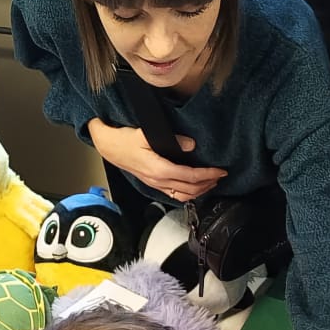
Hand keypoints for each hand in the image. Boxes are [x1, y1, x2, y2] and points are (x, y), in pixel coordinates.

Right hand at [86, 118, 226, 202]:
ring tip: (210, 183)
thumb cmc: (125, 139)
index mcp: (159, 169)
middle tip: (220, 176)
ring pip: (182, 195)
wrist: (108, 147)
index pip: (190, 177)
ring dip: (199, 191)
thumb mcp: (145, 134)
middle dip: (207, 184)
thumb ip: (171, 139)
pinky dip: (188, 193)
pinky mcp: (153, 184)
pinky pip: (174, 194)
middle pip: (189, 189)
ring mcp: (155, 184)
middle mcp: (158, 180)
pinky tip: (193, 187)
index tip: (220, 171)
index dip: (207, 175)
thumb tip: (191, 145)